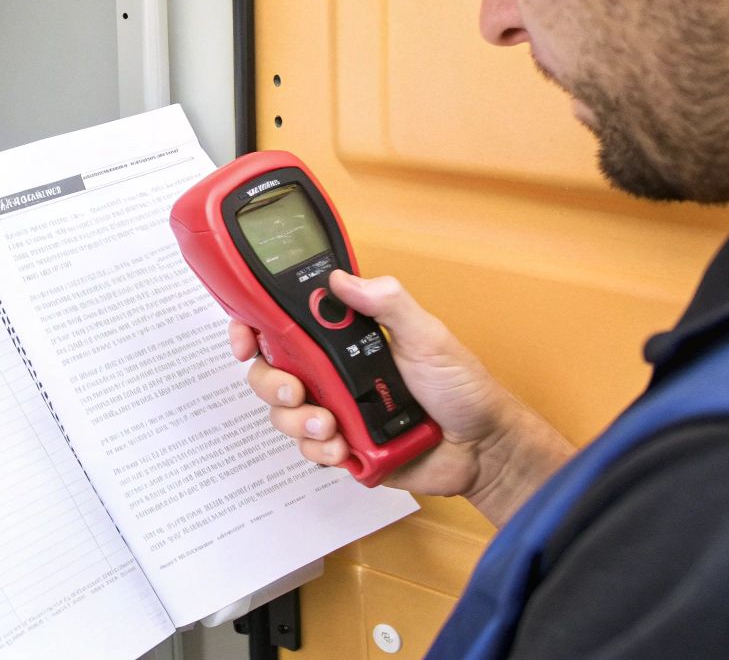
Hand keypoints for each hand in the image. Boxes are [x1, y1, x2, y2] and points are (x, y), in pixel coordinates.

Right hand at [231, 270, 573, 525]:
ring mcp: (335, 410)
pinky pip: (308, 449)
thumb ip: (388, 304)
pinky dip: (318, 450)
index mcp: (346, 339)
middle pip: (272, 371)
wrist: (482, 448)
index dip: (256, 328)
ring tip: (331, 428)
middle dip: (272, 382)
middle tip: (297, 391)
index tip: (247, 338)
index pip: (286, 325)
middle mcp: (333, 372)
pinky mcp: (343, 447)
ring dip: (297, 421)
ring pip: (284, 413)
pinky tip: (342, 449)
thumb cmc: (461, 387)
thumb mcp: (427, 335)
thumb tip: (341, 279)